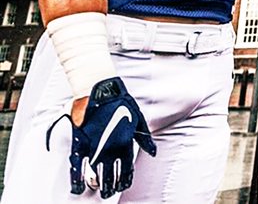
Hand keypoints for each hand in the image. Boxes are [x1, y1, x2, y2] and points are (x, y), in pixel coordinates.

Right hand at [50, 77, 156, 197]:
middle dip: (111, 186)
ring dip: (98, 185)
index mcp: (126, 144)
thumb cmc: (121, 103)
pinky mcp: (80, 142)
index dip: (125, 180)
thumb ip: (145, 139)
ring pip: (96, 173)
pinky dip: (76, 178)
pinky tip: (78, 188)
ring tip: (99, 192)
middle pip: (111, 175)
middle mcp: (111, 148)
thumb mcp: (139, 120)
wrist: (102, 92)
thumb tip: (153, 152)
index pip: (127, 169)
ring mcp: (95, 147)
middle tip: (108, 193)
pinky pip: (77, 165)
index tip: (123, 186)